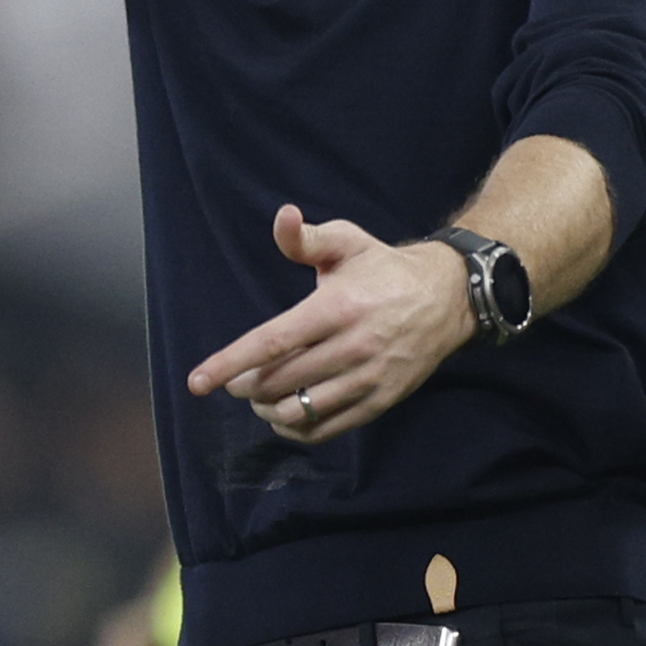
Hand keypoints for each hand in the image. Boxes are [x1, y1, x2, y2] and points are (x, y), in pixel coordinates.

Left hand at [186, 205, 473, 443]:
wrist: (448, 298)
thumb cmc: (383, 269)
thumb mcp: (347, 242)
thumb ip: (305, 238)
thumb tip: (282, 217)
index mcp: (338, 308)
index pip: (273, 342)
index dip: (230, 363)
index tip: (198, 381)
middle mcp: (354, 346)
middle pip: (281, 381)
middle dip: (245, 386)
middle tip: (235, 381)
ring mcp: (369, 378)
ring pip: (302, 410)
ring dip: (268, 409)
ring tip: (259, 397)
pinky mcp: (381, 401)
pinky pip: (329, 428)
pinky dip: (297, 428)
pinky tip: (284, 415)